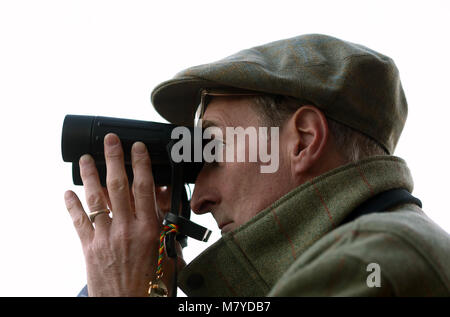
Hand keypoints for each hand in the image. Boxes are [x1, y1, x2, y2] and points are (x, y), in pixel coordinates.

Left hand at [64, 133, 183, 295]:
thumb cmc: (153, 281)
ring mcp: (106, 237)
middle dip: (113, 159)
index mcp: (149, 229)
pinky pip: (78, 222)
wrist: (130, 304)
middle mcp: (126, 229)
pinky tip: (68, 192)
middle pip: (118, 186)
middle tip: (110, 141)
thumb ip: (164, 221)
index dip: (140, 164)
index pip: (144, 188)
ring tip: (85, 159)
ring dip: (90, 176)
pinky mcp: (90, 248)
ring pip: (96, 199)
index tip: (137, 147)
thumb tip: (161, 196)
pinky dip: (72, 205)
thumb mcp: (168, 249)